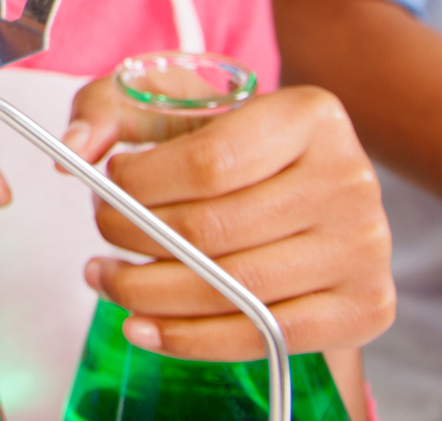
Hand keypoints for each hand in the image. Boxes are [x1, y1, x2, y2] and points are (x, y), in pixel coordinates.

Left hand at [63, 78, 394, 360]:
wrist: (299, 186)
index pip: (208, 164)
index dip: (140, 184)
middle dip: (133, 238)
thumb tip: (76, 148)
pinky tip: (142, 326)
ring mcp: (366, 248)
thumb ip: (109, 108)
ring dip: (147, 293)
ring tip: (105, 278)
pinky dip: (192, 339)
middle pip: (214, 231)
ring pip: (233, 288)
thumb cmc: (225, 140)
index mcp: (310, 116)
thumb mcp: (168, 102)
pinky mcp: (366, 306)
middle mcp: (350, 179)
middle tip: (100, 234)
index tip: (104, 185)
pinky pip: (266, 336)